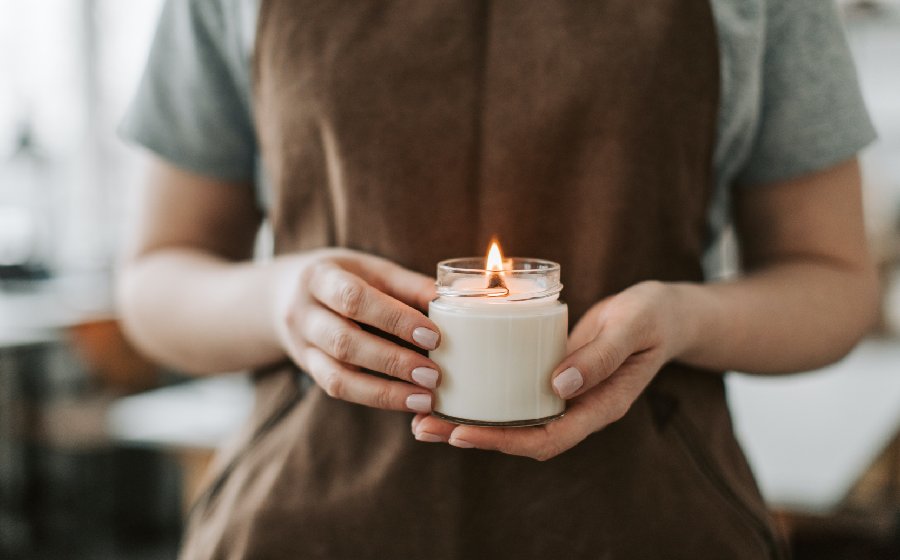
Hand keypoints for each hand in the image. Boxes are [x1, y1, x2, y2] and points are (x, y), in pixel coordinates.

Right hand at [275, 248, 442, 412]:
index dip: (394, 319)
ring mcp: (301, 346)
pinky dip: (375, 398)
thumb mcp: (369, 269)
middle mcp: (303, 314)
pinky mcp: (309, 371)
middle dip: (392, 361)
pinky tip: (407, 401)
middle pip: (344, 342)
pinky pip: (339, 391)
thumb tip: (449, 298)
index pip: (354, 299)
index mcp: (319, 278)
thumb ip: (406, 285)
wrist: (285, 294)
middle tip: (433, 375)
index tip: (433, 336)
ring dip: (384, 392)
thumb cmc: (342, 277)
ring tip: (425, 398)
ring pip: (337, 377)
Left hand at [412, 281, 688, 459]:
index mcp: (599, 407)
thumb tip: (559, 386)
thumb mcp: (631, 328)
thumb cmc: (651, 317)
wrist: (661, 312)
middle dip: (471, 436)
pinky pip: (515, 395)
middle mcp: (577, 409)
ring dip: (470, 420)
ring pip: (513, 420)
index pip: (546, 438)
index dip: (501, 441)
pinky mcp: (552, 377)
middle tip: (424, 427)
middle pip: (520, 437)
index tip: (461, 433)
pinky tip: (455, 385)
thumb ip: (601, 355)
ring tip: (424, 415)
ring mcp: (564, 396)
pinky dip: (484, 396)